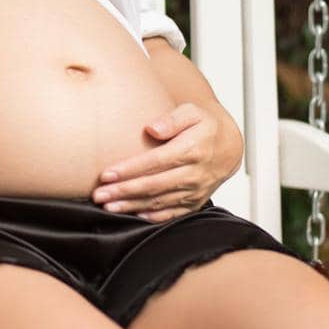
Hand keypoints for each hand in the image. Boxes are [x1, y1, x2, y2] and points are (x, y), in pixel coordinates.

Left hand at [92, 102, 239, 221]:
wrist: (230, 146)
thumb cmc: (206, 126)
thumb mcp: (193, 112)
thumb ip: (172, 119)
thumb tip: (152, 129)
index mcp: (192, 150)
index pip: (155, 162)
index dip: (129, 170)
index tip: (106, 174)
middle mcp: (194, 174)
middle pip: (153, 185)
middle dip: (123, 191)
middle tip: (99, 195)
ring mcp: (195, 191)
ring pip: (160, 202)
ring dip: (132, 206)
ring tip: (108, 206)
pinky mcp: (195, 201)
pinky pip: (172, 213)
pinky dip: (153, 216)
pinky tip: (133, 215)